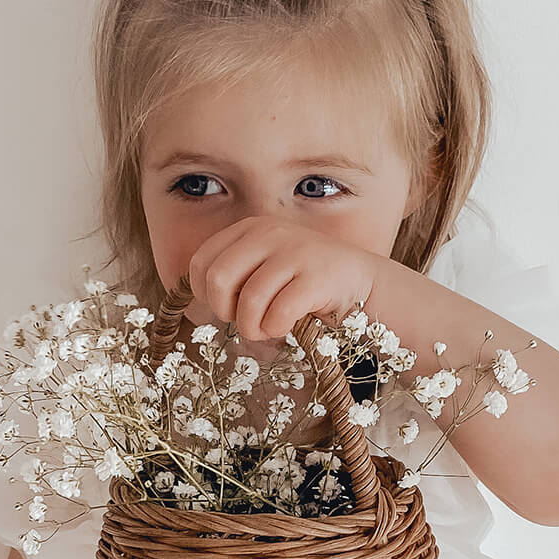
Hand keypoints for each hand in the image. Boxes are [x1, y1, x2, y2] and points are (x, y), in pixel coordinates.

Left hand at [184, 217, 382, 348]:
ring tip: (267, 328)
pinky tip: (286, 326)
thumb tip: (198, 308)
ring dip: (253, 327)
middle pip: (219, 279)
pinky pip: (279, 312)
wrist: (360, 281)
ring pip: (249, 301)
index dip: (205, 294)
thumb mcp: (264, 267)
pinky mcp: (316, 276)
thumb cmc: (303, 282)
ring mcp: (294, 253)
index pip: (201, 262)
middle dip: (225, 311)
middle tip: (244, 320)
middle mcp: (269, 234)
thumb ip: (234, 276)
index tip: (226, 307)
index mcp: (250, 229)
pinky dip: (277, 328)